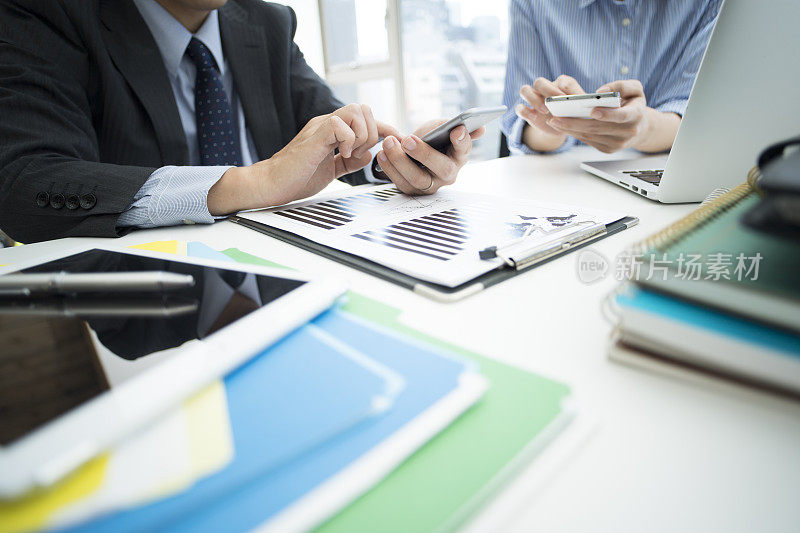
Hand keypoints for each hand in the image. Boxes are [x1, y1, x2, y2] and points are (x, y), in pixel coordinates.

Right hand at [208, 104, 399, 213]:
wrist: (271, 184)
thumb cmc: (296, 178)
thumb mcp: (330, 170)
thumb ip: (348, 163)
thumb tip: (367, 156)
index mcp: (332, 130)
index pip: (365, 119)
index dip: (384, 128)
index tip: (396, 140)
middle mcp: (328, 124)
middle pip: (364, 108)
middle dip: (372, 132)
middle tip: (359, 154)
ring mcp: (321, 127)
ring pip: (355, 110)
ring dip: (362, 135)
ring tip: (350, 154)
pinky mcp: (314, 136)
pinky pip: (340, 124)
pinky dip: (349, 140)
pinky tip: (341, 155)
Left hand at [375, 119, 484, 194]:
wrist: (412, 152)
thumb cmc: (430, 139)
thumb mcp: (440, 128)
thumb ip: (452, 125)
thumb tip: (480, 129)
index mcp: (459, 155)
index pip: (464, 148)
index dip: (462, 141)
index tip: (456, 130)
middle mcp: (448, 174)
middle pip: (441, 168)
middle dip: (424, 153)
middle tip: (408, 140)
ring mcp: (431, 185)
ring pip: (418, 178)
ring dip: (400, 160)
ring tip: (389, 143)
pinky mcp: (413, 191)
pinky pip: (401, 183)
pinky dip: (389, 168)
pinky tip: (381, 154)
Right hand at [516, 75, 584, 150]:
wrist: (562, 127)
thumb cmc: (572, 115)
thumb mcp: (579, 111)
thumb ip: (579, 105)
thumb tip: (583, 105)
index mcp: (561, 85)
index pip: (562, 81)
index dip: (564, 88)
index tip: (567, 97)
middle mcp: (545, 88)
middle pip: (539, 82)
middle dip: (547, 90)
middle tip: (554, 101)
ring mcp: (534, 99)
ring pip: (525, 90)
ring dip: (533, 99)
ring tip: (544, 110)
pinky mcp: (527, 111)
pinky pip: (519, 108)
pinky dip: (524, 111)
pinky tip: (533, 117)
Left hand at [544, 79, 675, 153]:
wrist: (640, 127)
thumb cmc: (634, 104)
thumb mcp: (635, 89)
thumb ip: (622, 85)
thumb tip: (601, 91)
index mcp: (637, 115)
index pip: (622, 116)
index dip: (607, 114)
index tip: (592, 110)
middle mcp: (628, 132)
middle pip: (598, 128)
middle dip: (575, 123)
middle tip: (555, 117)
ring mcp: (617, 144)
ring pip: (590, 136)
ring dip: (569, 129)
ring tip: (553, 120)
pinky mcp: (607, 149)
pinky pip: (588, 141)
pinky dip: (574, 133)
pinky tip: (561, 126)